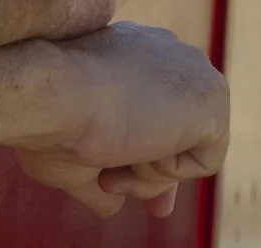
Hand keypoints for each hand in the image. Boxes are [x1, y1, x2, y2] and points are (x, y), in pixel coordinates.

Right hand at [12, 22, 228, 218]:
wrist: (49, 93)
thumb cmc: (47, 118)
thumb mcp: (70, 150)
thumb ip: (102, 168)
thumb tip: (109, 206)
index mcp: (127, 50)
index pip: (154, 105)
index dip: (145, 148)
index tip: (128, 179)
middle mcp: (164, 50)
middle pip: (179, 126)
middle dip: (164, 170)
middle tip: (156, 211)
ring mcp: (191, 69)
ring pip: (187, 147)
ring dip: (149, 172)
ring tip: (107, 169)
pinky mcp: (213, 98)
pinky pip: (202, 162)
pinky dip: (166, 173)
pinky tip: (133, 148)